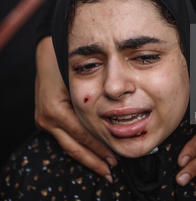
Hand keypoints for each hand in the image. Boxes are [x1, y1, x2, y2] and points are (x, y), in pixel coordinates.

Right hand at [35, 37, 116, 182]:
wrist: (49, 56)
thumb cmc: (69, 66)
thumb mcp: (83, 83)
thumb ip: (96, 104)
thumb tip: (118, 124)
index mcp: (57, 110)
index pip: (83, 137)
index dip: (100, 150)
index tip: (114, 160)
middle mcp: (48, 119)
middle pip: (74, 147)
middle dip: (94, 161)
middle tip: (111, 172)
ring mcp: (44, 121)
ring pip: (69, 146)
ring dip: (88, 157)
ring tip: (104, 167)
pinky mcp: (44, 120)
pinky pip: (65, 138)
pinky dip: (79, 146)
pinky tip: (92, 152)